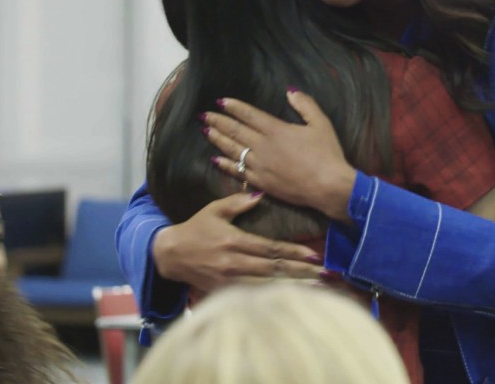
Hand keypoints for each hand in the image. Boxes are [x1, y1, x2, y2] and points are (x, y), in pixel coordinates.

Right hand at [152, 192, 323, 293]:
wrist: (169, 254)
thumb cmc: (195, 229)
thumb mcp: (214, 210)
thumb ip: (237, 202)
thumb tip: (260, 195)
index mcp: (233, 241)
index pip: (270, 249)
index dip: (294, 252)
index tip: (314, 255)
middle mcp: (233, 262)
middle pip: (273, 269)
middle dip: (301, 272)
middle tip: (325, 274)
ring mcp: (229, 280)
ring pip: (266, 286)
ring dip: (292, 288)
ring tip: (316, 289)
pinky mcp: (224, 292)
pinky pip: (253, 296)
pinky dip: (272, 297)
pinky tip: (291, 299)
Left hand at [201, 89, 356, 221]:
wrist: (328, 187)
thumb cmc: (327, 154)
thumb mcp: (321, 123)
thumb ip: (305, 105)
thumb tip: (290, 91)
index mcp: (276, 130)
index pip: (249, 114)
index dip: (233, 107)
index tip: (220, 101)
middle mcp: (263, 146)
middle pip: (235, 130)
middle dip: (218, 121)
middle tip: (204, 115)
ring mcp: (259, 165)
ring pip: (232, 149)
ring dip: (217, 139)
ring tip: (206, 131)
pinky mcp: (261, 182)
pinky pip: (237, 171)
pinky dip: (225, 164)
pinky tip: (215, 159)